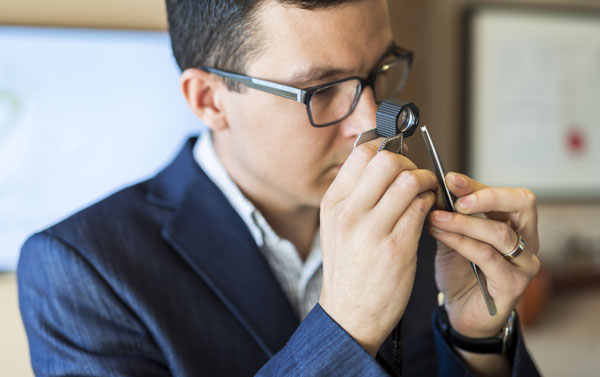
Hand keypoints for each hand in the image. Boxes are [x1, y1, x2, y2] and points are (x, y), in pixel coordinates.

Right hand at [319, 139, 437, 355]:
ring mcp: (372, 230)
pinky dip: (431, 204)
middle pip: (387, 160)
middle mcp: (349, 212)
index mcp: (333, 203)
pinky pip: (422, 208)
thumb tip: (382, 161)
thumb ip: (355, 194)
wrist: (349, 315)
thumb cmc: (348, 269)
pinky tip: (428, 213)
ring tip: (427, 195)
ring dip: (426, 183)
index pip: (362, 153)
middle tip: (416, 178)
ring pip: (409, 181)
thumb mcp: (337, 227)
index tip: (399, 162)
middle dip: (410, 163)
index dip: (388, 149)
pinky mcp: (397, 248)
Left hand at [428, 172, 540, 338]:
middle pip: (522, 204)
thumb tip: (435, 188)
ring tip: (437, 218)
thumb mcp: (452, 236)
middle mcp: (527, 241)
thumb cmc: (460, 271)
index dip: (477, 185)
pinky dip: (461, 242)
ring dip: (464, 223)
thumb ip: (449, 215)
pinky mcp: (512, 284)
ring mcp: (524, 263)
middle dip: (486, 196)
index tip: (449, 179)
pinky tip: (441, 236)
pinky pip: (487, 257)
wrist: (460, 311)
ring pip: (500, 233)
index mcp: (515, 224)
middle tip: (455, 199)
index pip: (506, 195)